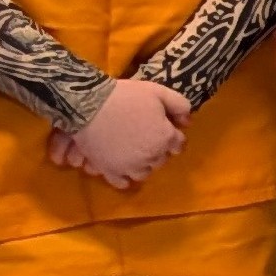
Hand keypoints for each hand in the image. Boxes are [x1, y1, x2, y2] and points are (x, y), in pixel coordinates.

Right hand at [53, 79, 191, 187]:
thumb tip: (187, 122)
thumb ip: (180, 106)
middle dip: (158, 151)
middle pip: (161, 160)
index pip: (178, 145)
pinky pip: (122, 183)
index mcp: (164, 138)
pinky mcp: (109, 171)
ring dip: (143, 165)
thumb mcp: (158, 92)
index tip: (165, 131)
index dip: (173, 137)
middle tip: (148, 140)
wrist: (88, 104)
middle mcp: (150, 156)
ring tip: (135, 154)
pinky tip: (123, 168)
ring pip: (144, 173)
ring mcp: (129, 166)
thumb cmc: (125, 96)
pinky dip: (124, 178)